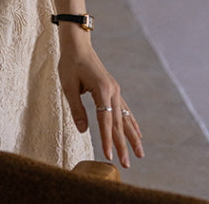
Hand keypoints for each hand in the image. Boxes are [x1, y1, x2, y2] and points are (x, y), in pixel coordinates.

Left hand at [57, 27, 143, 166]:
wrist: (78, 44)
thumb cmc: (70, 63)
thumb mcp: (69, 86)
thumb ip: (77, 109)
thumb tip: (83, 131)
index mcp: (102, 89)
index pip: (105, 120)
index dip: (107, 139)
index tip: (109, 156)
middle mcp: (113, 91)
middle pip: (119, 122)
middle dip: (123, 145)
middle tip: (127, 165)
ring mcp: (115, 90)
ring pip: (126, 117)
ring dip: (132, 136)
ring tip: (140, 154)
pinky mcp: (113, 89)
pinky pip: (125, 110)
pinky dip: (132, 123)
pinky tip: (137, 133)